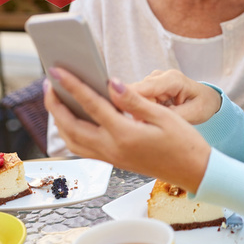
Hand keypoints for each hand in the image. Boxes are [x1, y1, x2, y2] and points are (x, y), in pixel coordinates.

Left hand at [44, 67, 210, 192]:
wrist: (194, 171)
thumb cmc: (184, 142)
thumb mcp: (162, 115)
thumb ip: (133, 99)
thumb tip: (111, 83)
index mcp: (125, 134)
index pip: (92, 105)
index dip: (72, 86)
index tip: (58, 72)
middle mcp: (113, 149)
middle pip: (72, 126)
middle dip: (55, 105)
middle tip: (49, 84)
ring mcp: (112, 158)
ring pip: (73, 141)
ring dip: (60, 121)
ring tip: (57, 101)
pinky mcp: (115, 162)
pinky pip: (83, 149)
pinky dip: (71, 134)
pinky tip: (74, 121)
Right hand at [131, 69, 221, 124]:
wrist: (207, 100)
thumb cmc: (203, 105)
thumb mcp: (192, 114)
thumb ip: (169, 117)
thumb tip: (146, 122)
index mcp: (172, 79)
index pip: (142, 88)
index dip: (126, 100)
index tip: (118, 116)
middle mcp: (158, 76)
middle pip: (134, 95)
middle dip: (137, 112)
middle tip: (147, 129)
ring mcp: (151, 81)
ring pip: (132, 99)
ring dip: (139, 113)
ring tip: (154, 124)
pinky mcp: (147, 88)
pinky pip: (136, 102)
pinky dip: (141, 112)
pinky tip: (151, 119)